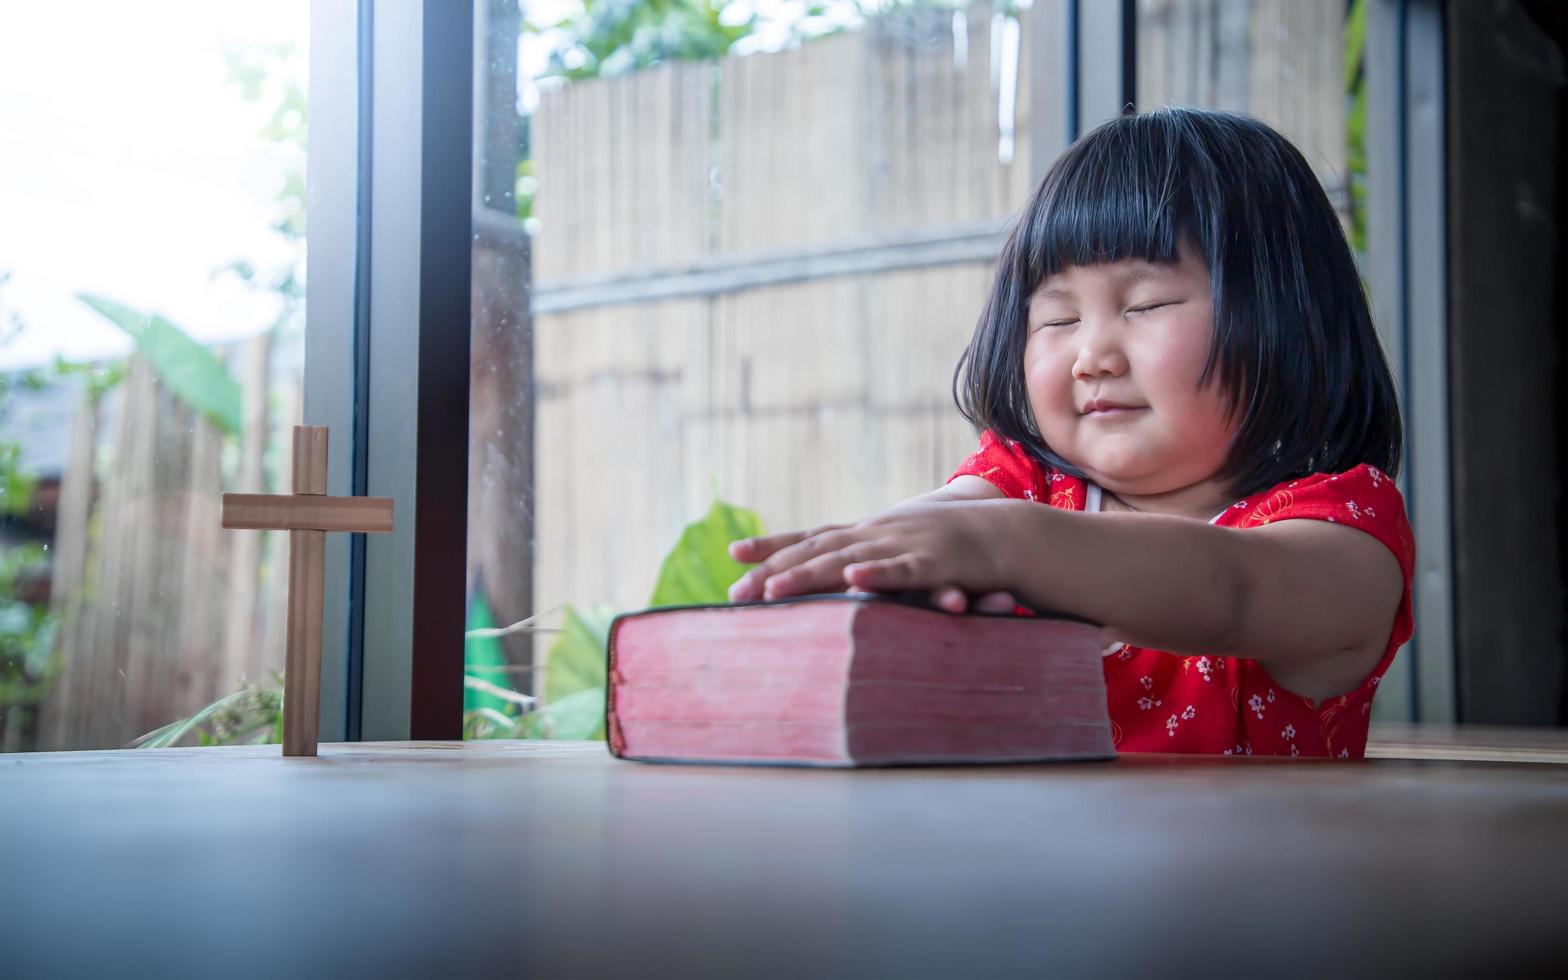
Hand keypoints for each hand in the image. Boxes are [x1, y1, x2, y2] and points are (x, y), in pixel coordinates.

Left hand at [726, 500, 1020, 610]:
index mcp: (866, 533)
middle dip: (774, 569)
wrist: (1006, 533)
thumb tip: (838, 579)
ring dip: (810, 573)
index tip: (732, 554)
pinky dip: (878, 574)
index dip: (771, 544)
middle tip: (736, 593)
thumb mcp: (900, 551)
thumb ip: (868, 563)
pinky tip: (855, 579)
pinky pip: (902, 571)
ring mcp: (902, 544)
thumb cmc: (951, 549)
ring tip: (774, 588)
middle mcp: (875, 534)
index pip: (809, 537)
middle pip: (816, 550)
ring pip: (848, 560)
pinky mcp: (934, 562)